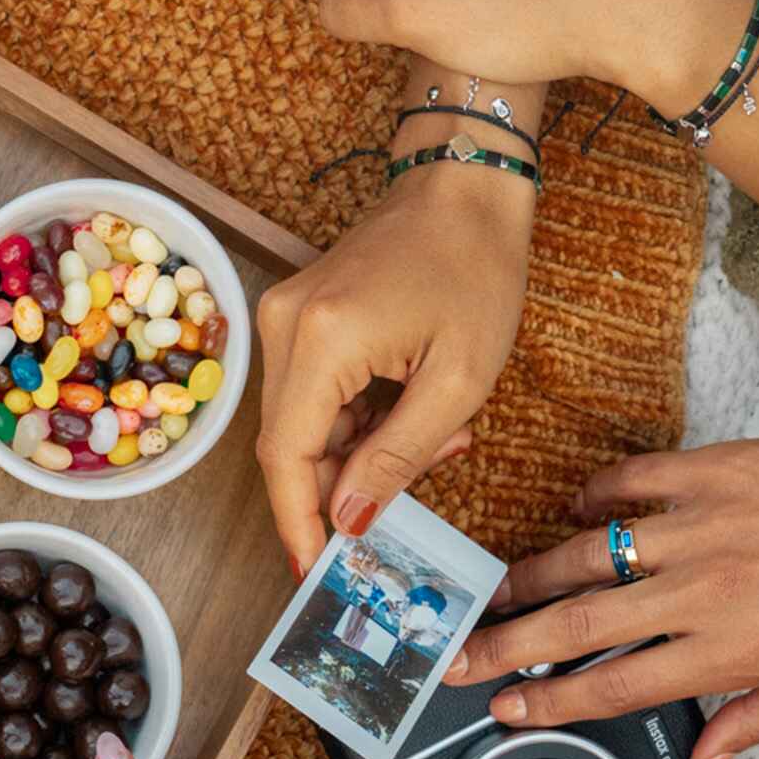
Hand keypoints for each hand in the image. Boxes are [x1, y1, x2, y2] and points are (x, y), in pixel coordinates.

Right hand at [257, 151, 531, 571]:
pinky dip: (358, 421)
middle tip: (410, 504)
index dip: (298, 523)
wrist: (465, 184)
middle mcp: (282, 327)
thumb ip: (398, 457)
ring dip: (360, 453)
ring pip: (303, 424)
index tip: (317, 574)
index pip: (285, 458)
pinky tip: (414, 416)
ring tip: (439, 443)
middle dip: (345, 488)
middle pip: (290, 445)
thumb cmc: (477, 268)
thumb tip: (348, 520)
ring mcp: (284, 317)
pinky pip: (313, 394)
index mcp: (319, 341)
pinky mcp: (298, 316)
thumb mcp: (458, 380)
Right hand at [447, 385, 758, 758]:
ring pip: (588, 553)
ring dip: (533, 575)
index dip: (551, 704)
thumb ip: (757, 719)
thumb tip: (705, 754)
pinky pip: (631, 480)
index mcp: (729, 651)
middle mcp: (701, 591)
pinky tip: (576, 506)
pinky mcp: (710, 472)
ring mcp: (699, 525)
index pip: (614, 687)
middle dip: (509, 646)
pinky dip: (596, 493)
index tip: (508, 709)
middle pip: (578, 627)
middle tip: (463, 655)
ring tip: (495, 589)